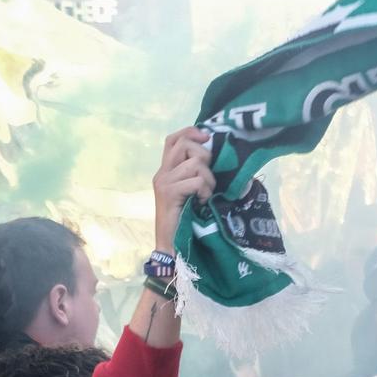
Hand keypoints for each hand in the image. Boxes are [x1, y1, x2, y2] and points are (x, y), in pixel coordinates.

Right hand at [153, 126, 215, 251]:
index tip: (206, 138)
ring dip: (208, 179)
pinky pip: (196, 180)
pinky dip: (205, 191)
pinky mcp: (169, 192)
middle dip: (204, 156)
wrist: (171, 245)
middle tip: (206, 178)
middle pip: (184, 144)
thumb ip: (195, 173)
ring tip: (204, 194)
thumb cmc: (184, 220)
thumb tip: (214, 153)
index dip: (190, 132)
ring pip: (195, 163)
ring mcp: (164, 182)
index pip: (173, 139)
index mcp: (165, 170)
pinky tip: (201, 202)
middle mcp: (162, 173)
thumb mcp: (190, 191)